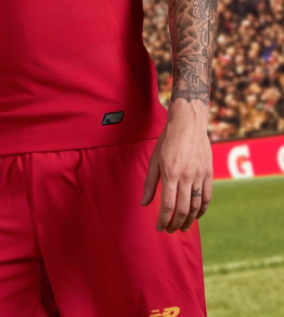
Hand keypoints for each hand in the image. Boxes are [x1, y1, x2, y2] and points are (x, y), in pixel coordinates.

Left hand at [140, 116, 212, 232]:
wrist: (188, 123)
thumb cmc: (168, 140)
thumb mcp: (154, 159)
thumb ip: (150, 183)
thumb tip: (144, 203)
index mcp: (170, 173)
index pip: (168, 205)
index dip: (163, 220)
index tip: (159, 228)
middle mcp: (187, 176)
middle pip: (183, 209)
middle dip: (175, 224)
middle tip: (169, 230)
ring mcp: (200, 175)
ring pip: (196, 206)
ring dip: (189, 221)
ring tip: (182, 227)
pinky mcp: (209, 173)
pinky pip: (207, 197)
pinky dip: (202, 210)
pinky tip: (196, 216)